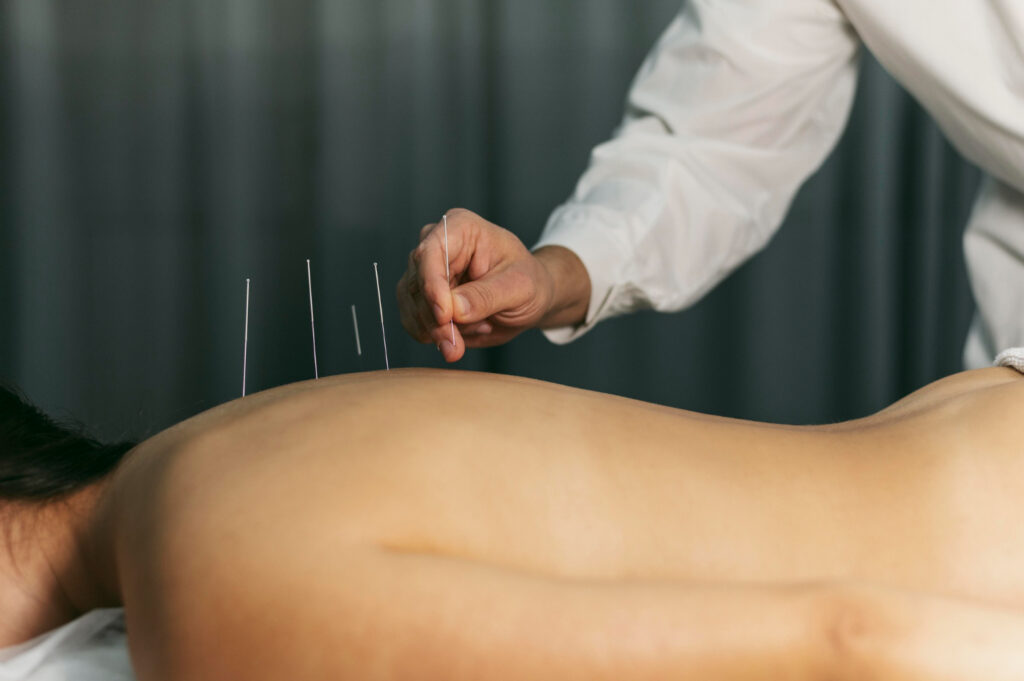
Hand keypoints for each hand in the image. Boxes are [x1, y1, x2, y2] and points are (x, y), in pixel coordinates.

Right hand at [396, 209, 589, 361]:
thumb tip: (454, 309)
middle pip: (416, 283)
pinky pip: (414, 322)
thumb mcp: (519, 287)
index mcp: (460, 228)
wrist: (528, 300)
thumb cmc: (528, 282)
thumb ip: (486, 296)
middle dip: (436, 320)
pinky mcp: (422, 298)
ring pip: (412, 306)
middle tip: (457, 346)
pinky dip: (437, 336)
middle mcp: (436, 245)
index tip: (445, 316)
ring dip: (439, 331)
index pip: (431, 252)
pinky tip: (467, 333)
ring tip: (480, 329)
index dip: (433, 285)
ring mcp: (425, 273)